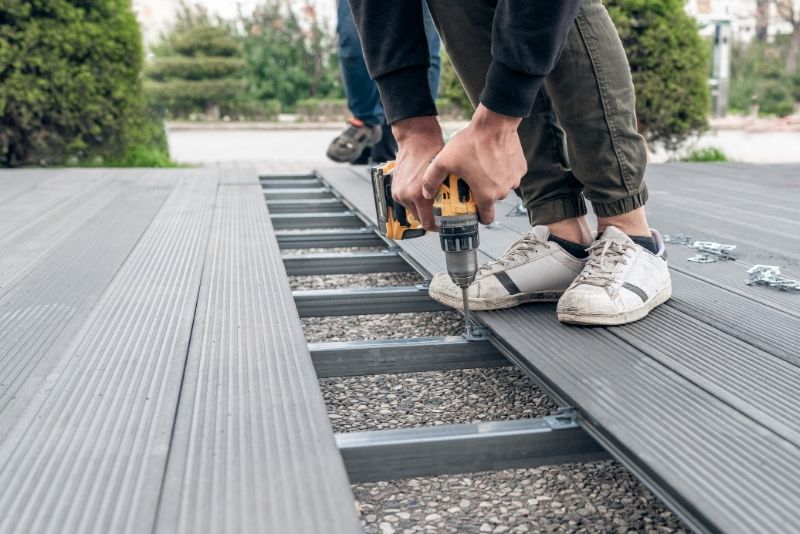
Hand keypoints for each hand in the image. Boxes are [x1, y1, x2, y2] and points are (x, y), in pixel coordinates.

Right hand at [390, 116, 444, 229]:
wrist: (416, 139)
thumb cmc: (431, 152)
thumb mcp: (444, 176)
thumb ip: (446, 195)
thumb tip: (456, 208)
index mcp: (418, 196)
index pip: (428, 223)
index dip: (437, 227)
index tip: (444, 225)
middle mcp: (406, 196)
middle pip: (420, 219)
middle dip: (431, 217)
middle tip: (442, 214)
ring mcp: (398, 193)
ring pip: (413, 210)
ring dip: (422, 209)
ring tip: (433, 202)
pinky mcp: (395, 189)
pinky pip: (406, 202)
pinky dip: (414, 201)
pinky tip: (423, 194)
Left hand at [421, 104, 525, 224]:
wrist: (495, 123)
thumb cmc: (471, 142)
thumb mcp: (444, 161)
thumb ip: (431, 180)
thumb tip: (426, 194)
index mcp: (486, 195)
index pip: (486, 219)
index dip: (478, 217)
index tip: (472, 210)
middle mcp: (503, 191)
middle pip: (492, 201)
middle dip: (483, 194)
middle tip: (472, 182)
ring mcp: (514, 180)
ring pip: (502, 187)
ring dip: (494, 182)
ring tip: (482, 168)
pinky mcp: (521, 168)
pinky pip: (510, 175)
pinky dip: (503, 171)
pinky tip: (493, 160)